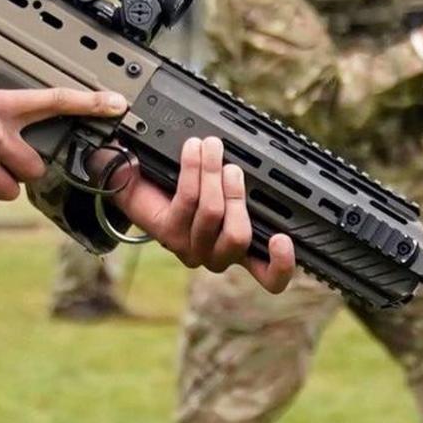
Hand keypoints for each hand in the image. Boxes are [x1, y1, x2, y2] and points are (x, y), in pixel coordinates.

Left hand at [108, 135, 295, 290]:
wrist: (140, 183)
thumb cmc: (189, 186)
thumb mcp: (225, 188)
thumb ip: (243, 188)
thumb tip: (255, 167)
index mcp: (241, 250)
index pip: (269, 275)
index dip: (281, 264)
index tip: (282, 238)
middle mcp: (218, 256)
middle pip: (238, 236)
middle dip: (237, 195)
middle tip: (232, 167)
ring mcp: (191, 249)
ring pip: (212, 213)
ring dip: (212, 173)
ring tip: (211, 147)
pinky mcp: (169, 234)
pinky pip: (188, 199)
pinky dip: (193, 169)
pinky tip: (192, 150)